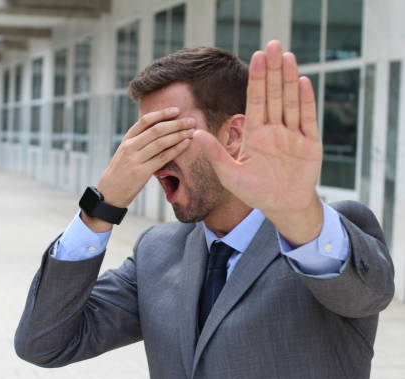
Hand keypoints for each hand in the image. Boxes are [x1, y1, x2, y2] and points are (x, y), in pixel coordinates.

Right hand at [82, 107, 193, 231]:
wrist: (109, 193)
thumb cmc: (121, 172)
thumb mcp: (125, 153)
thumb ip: (138, 141)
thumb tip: (159, 130)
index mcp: (127, 140)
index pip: (145, 121)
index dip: (162, 113)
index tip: (177, 110)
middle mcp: (130, 147)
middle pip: (157, 130)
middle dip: (176, 124)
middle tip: (191, 120)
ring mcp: (135, 159)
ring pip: (161, 142)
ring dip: (179, 135)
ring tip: (192, 131)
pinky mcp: (142, 172)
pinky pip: (163, 158)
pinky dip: (176, 149)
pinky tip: (186, 144)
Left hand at [197, 40, 323, 245]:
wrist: (281, 206)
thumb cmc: (254, 191)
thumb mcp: (230, 174)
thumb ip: (214, 153)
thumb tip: (194, 133)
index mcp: (255, 133)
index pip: (255, 101)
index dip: (256, 79)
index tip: (255, 57)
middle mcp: (274, 129)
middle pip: (274, 95)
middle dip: (272, 70)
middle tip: (272, 45)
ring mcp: (293, 135)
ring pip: (290, 102)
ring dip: (288, 79)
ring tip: (287, 56)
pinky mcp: (310, 143)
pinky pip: (307, 119)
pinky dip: (305, 101)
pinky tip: (302, 82)